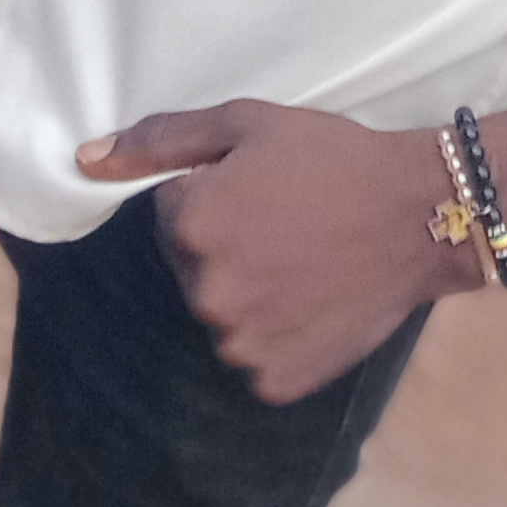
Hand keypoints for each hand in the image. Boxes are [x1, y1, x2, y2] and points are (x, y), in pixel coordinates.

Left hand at [77, 96, 506, 403]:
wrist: (422, 214)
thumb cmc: (333, 157)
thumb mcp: (246, 124)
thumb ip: (159, 140)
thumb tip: (84, 158)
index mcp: (190, 226)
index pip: (170, 212)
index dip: (215, 193)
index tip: (263, 187)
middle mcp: (205, 293)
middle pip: (192, 267)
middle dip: (227, 244)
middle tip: (287, 221)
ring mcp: (240, 345)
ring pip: (222, 314)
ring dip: (249, 292)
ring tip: (305, 260)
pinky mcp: (274, 382)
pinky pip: (255, 358)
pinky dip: (277, 334)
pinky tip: (314, 300)